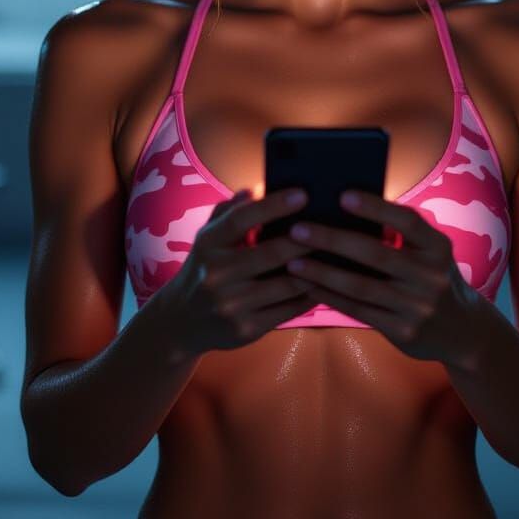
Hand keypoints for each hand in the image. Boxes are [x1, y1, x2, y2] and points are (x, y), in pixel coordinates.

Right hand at [165, 187, 315, 359]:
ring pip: (287, 284)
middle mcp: (216, 276)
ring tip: (336, 253)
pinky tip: (325, 282)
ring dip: (315, 268)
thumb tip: (256, 188)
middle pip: (271, 253)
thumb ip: (230, 212)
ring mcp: (231, 306)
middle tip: (332, 225)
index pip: (241, 220)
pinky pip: (289, 309)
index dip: (273, 205)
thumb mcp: (208, 238)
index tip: (302, 194)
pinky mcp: (247, 330)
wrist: (182, 323)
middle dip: (306, 239)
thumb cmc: (204, 268)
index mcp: (207, 245)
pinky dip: (310, 295)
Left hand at [284, 189, 479, 362]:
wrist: (464, 331)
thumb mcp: (429, 253)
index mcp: (439, 248)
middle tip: (297, 229)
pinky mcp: (403, 331)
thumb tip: (343, 209)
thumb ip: (399, 235)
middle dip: (333, 239)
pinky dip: (330, 296)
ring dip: (322, 272)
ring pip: (360, 286)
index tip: (342, 196)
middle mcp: (431, 277)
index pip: (408, 221)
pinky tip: (308, 285)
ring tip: (292, 260)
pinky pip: (358, 310)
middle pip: (376, 254)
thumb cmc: (432, 277)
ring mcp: (418, 307)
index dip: (376, 208)